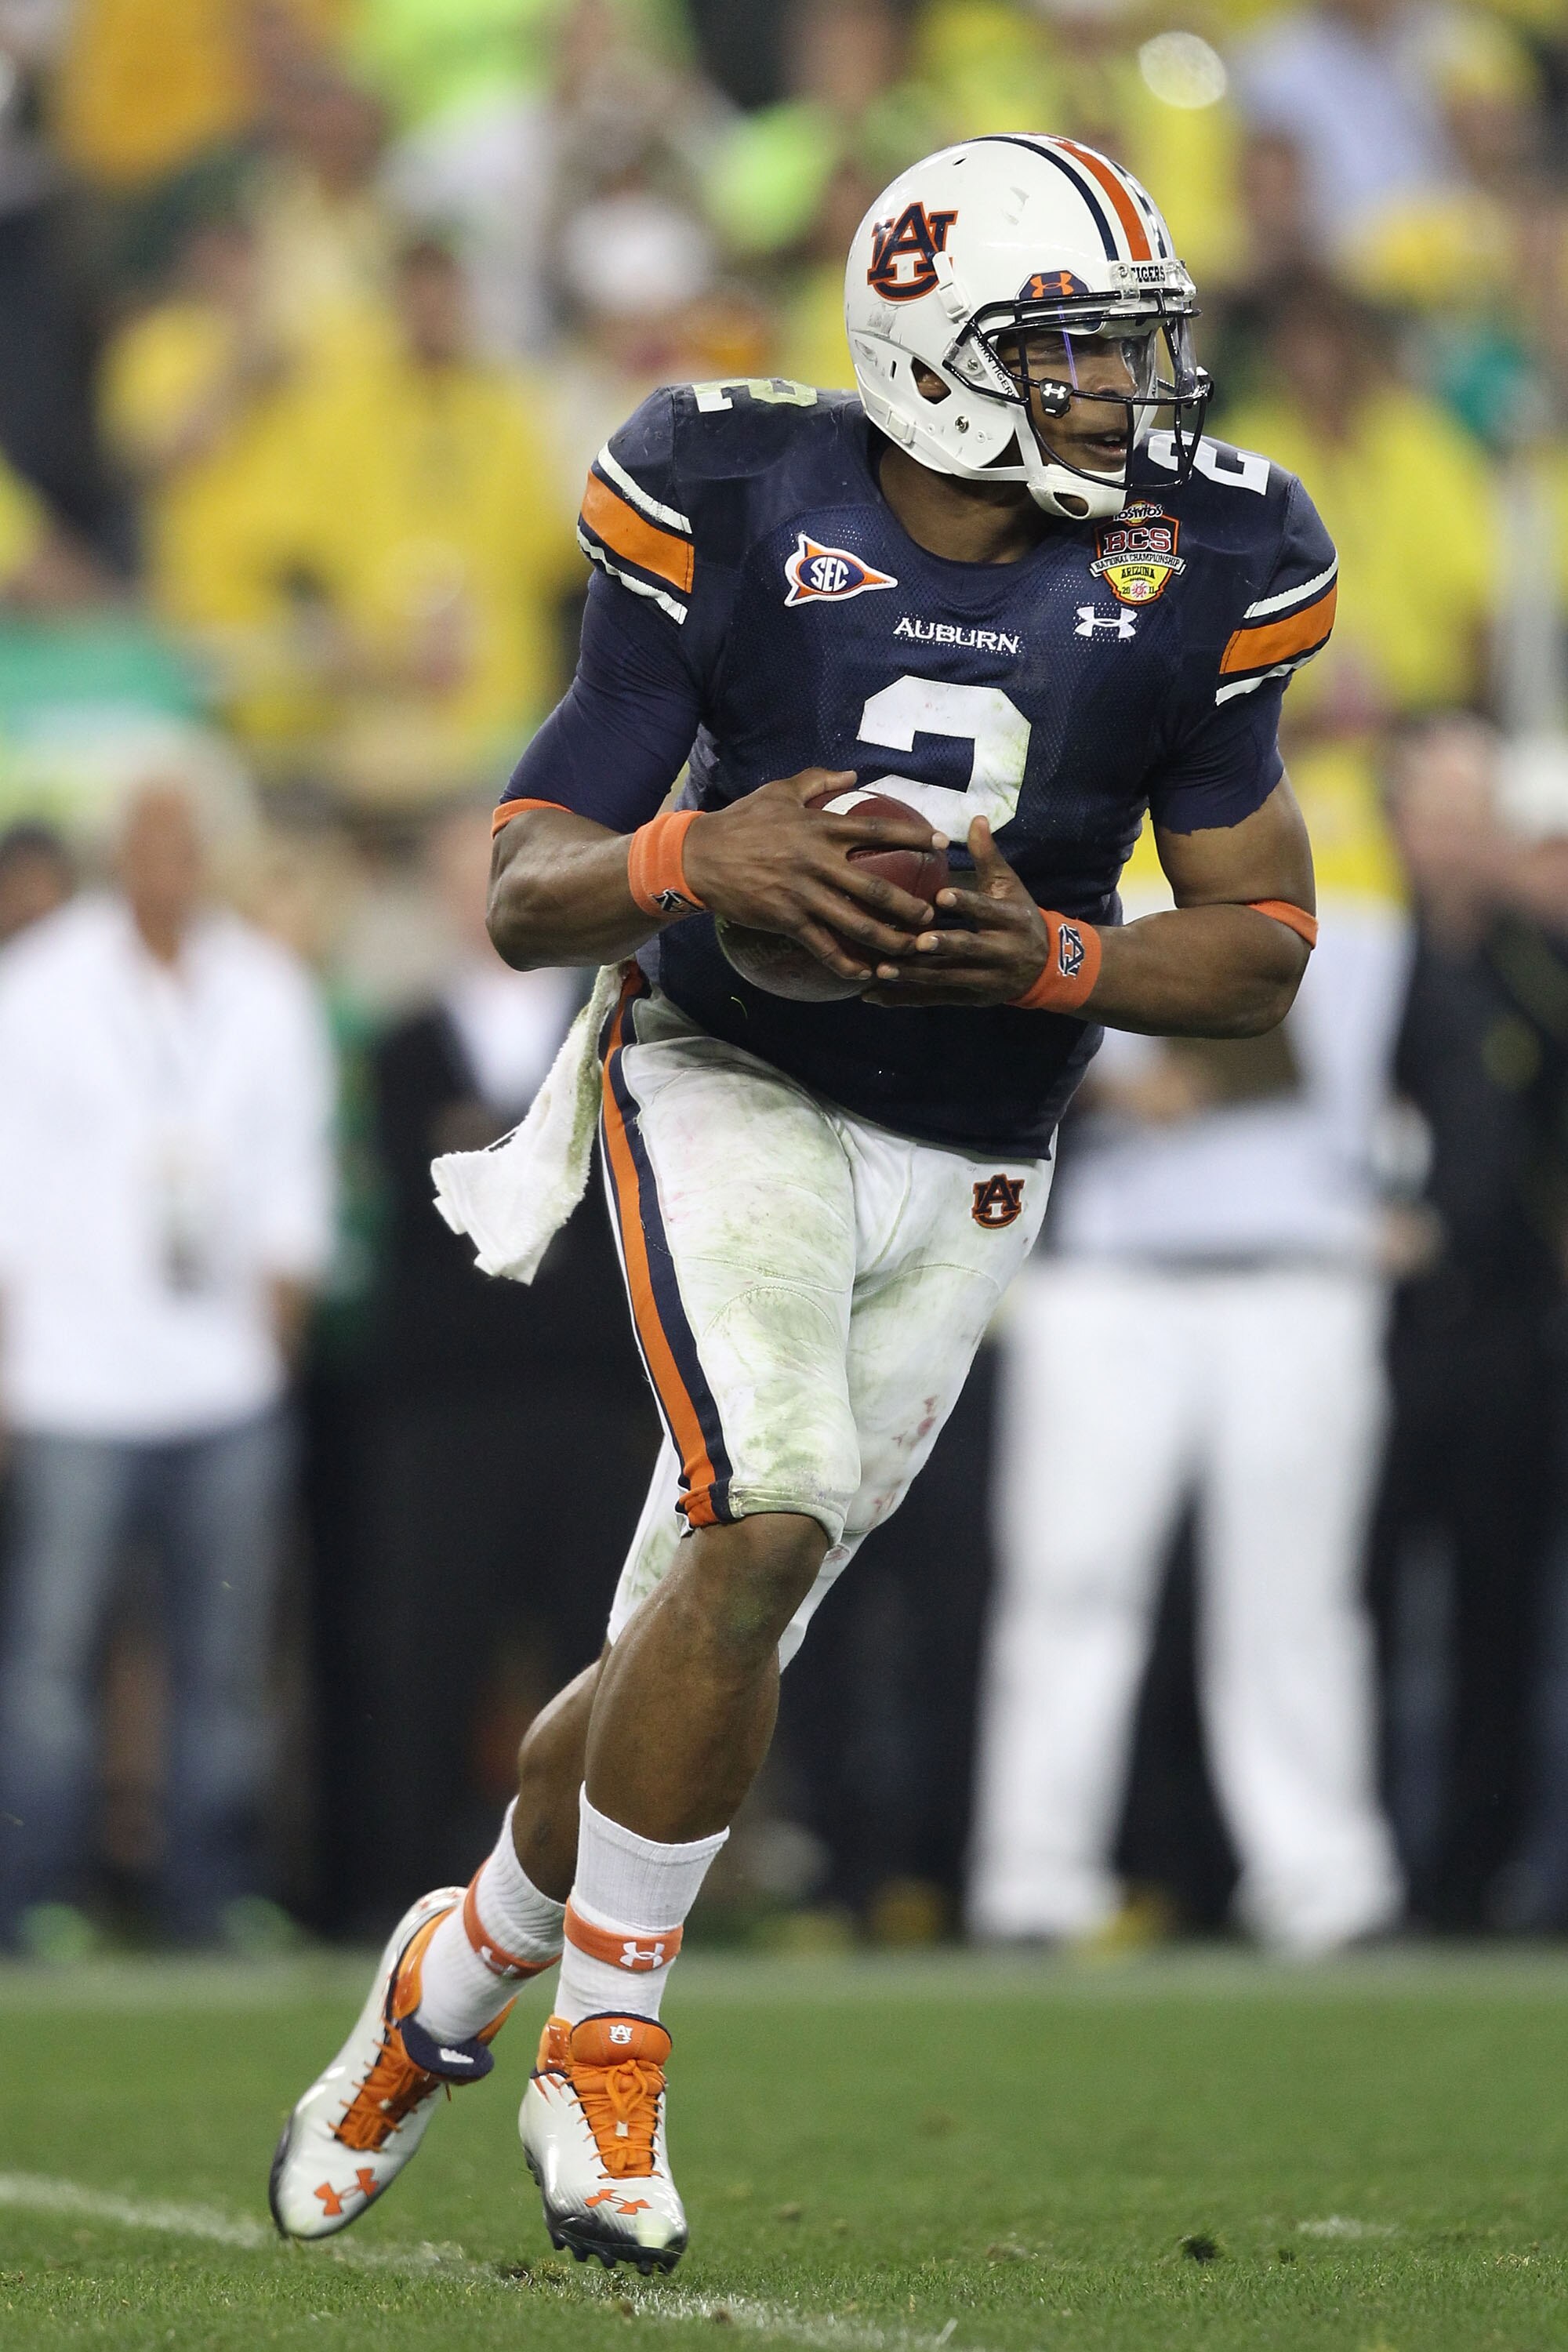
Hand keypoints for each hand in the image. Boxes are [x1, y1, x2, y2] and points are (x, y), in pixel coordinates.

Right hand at [682, 768, 945, 984]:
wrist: (699, 857)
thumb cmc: (741, 821)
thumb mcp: (778, 791)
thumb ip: (817, 780)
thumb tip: (852, 773)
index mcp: (821, 827)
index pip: (879, 830)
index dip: (915, 837)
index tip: (943, 844)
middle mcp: (818, 862)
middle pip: (876, 886)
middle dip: (910, 904)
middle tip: (933, 915)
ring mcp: (803, 894)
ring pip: (856, 923)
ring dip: (888, 940)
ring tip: (911, 950)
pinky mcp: (787, 920)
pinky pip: (824, 947)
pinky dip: (847, 964)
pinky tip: (866, 974)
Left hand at [863, 816, 1051, 1006]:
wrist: (1046, 967)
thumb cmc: (1019, 917)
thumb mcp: (1010, 886)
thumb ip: (988, 856)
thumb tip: (976, 818)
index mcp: (1011, 920)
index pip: (988, 910)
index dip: (967, 904)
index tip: (941, 896)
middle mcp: (1001, 952)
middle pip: (968, 951)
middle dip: (943, 947)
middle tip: (915, 942)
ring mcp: (985, 980)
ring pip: (947, 978)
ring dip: (914, 976)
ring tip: (881, 970)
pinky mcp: (969, 998)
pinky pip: (934, 999)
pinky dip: (905, 998)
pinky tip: (874, 995)